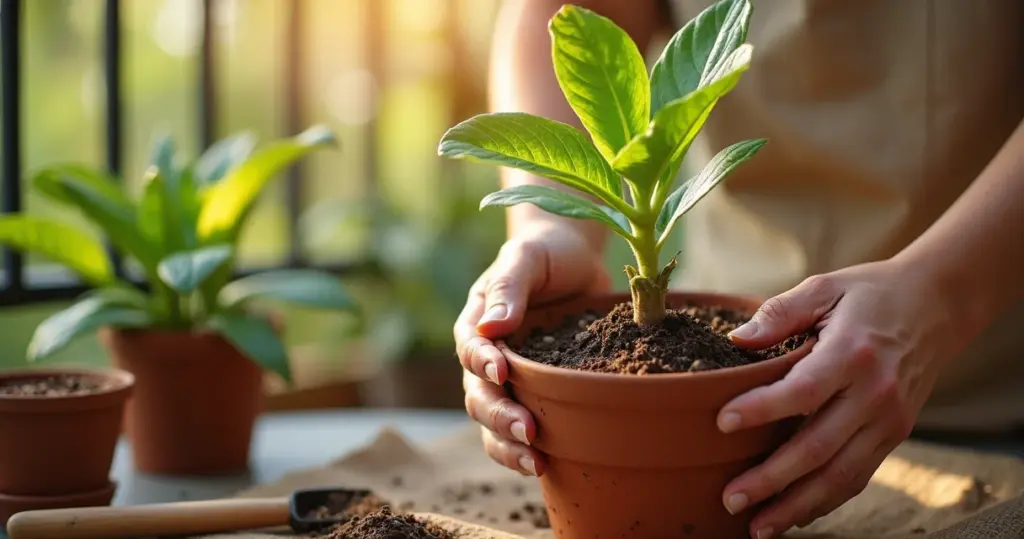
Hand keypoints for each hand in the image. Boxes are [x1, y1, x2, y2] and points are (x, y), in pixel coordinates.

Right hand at [456, 222, 609, 476]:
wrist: (574, 261)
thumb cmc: (545, 253)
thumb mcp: (527, 256)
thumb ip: (510, 285)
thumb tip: (492, 326)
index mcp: (477, 322)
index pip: (470, 348)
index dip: (482, 363)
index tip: (501, 371)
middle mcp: (486, 356)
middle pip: (478, 395)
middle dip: (499, 416)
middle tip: (527, 430)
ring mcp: (509, 379)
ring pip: (492, 422)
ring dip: (507, 445)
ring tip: (534, 462)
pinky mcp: (535, 393)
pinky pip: (520, 426)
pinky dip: (526, 449)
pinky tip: (547, 463)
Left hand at [718, 260, 964, 538]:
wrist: (937, 306)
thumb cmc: (870, 294)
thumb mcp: (825, 287)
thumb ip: (780, 312)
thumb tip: (737, 339)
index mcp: (852, 353)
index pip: (803, 390)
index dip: (762, 409)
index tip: (722, 422)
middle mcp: (874, 393)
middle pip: (818, 446)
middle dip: (771, 478)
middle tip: (731, 497)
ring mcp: (888, 420)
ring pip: (840, 475)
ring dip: (797, 504)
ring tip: (757, 525)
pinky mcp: (895, 435)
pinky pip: (858, 476)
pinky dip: (825, 500)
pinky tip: (794, 513)